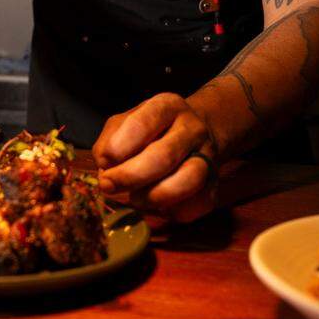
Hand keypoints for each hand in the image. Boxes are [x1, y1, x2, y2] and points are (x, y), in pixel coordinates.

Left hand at [92, 93, 218, 222]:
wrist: (194, 134)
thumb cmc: (151, 130)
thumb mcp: (125, 122)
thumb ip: (109, 140)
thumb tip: (106, 167)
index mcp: (168, 106)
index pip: (145, 122)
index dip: (121, 145)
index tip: (104, 161)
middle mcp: (192, 129)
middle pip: (165, 156)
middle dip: (131, 176)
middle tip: (108, 186)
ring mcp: (207, 157)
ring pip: (188, 181)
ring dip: (154, 196)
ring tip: (134, 199)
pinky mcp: (213, 185)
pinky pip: (195, 204)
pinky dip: (170, 211)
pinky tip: (154, 206)